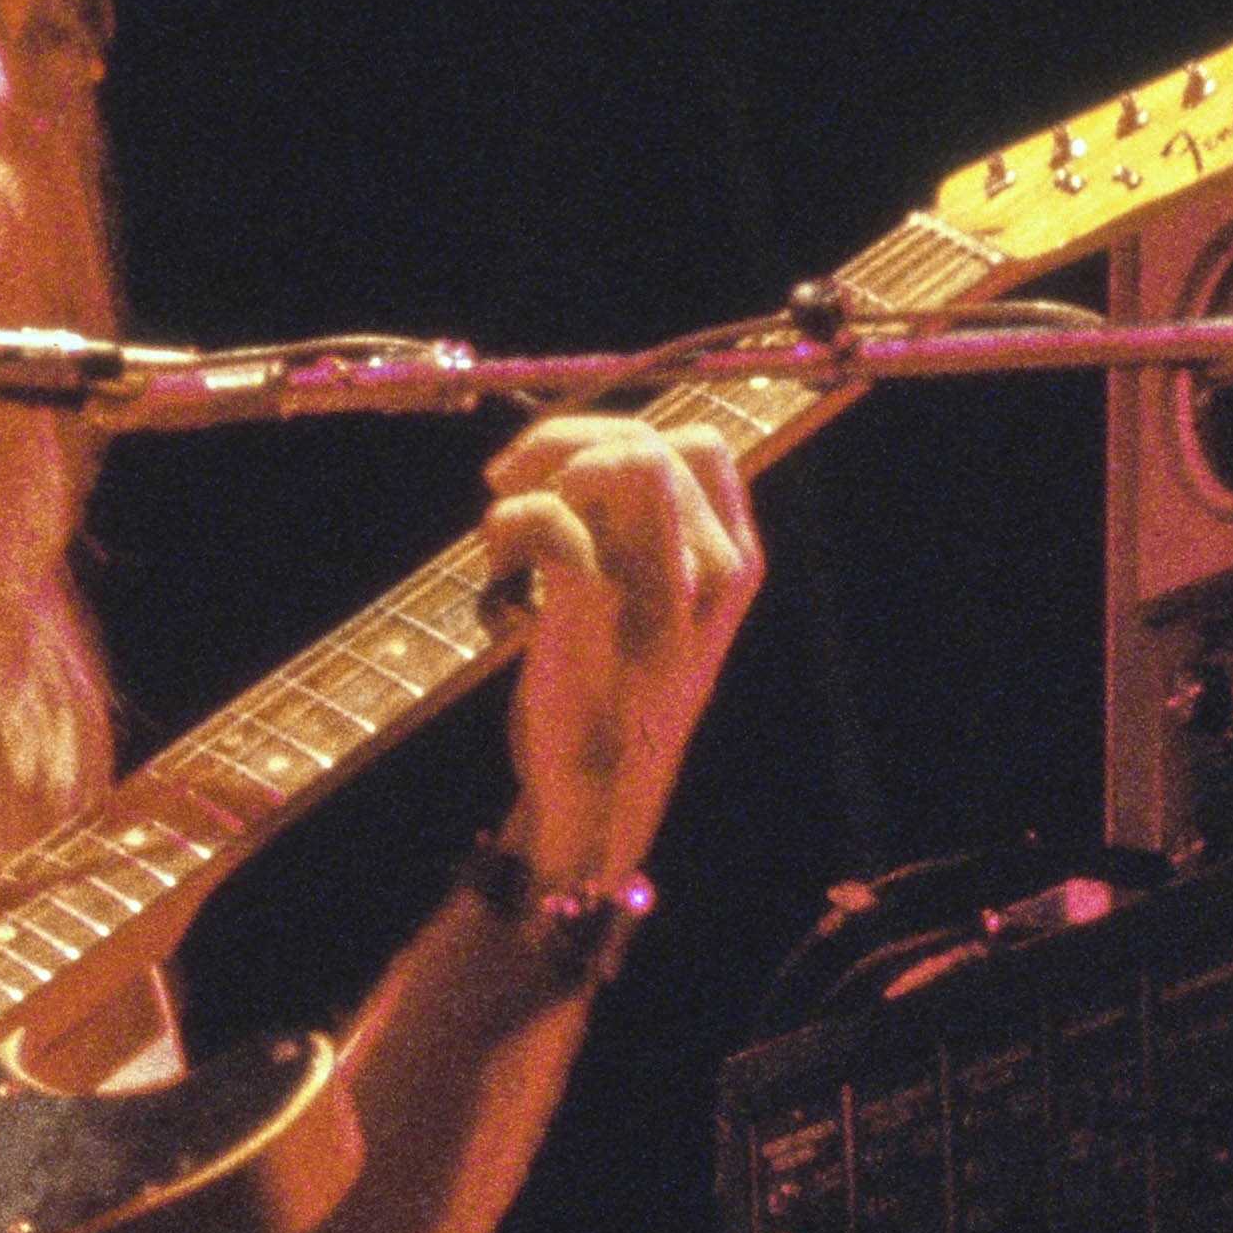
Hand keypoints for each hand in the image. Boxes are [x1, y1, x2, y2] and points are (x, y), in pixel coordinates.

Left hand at [480, 413, 761, 882]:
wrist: (602, 796)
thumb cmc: (617, 695)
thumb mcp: (663, 607)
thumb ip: (648, 535)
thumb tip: (581, 456)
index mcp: (735, 562)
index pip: (697, 445)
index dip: (615, 436)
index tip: (557, 472)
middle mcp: (714, 571)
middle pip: (648, 443)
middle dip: (562, 445)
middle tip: (512, 487)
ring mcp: (661, 593)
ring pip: (614, 465)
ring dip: (538, 481)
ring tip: (506, 533)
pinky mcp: (599, 617)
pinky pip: (556, 522)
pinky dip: (510, 524)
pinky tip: (497, 570)